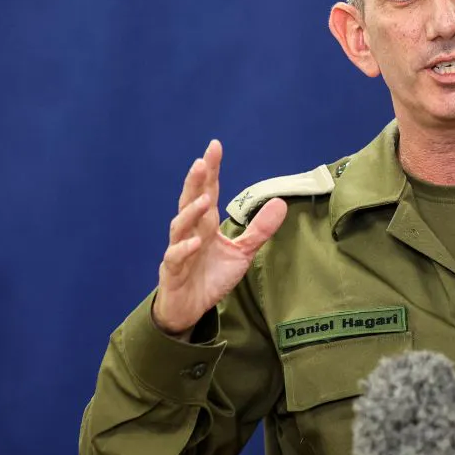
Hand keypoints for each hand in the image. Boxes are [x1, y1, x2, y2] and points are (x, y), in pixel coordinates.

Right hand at [152, 140, 286, 337]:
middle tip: (202, 161)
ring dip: (190, 213)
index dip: (211, 170)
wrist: (189, 308)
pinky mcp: (173, 271)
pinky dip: (184, 250)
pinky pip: (176, 258)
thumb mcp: (242, 252)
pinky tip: (194, 243)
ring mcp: (179, 250)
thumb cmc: (211, 276)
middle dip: (195, 181)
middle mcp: (190, 232)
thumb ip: (259, 229)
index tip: (215, 146)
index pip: (208, 191)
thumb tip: (281, 203)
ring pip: (180, 227)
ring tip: (204, 200)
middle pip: (190, 201)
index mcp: (206, 225)